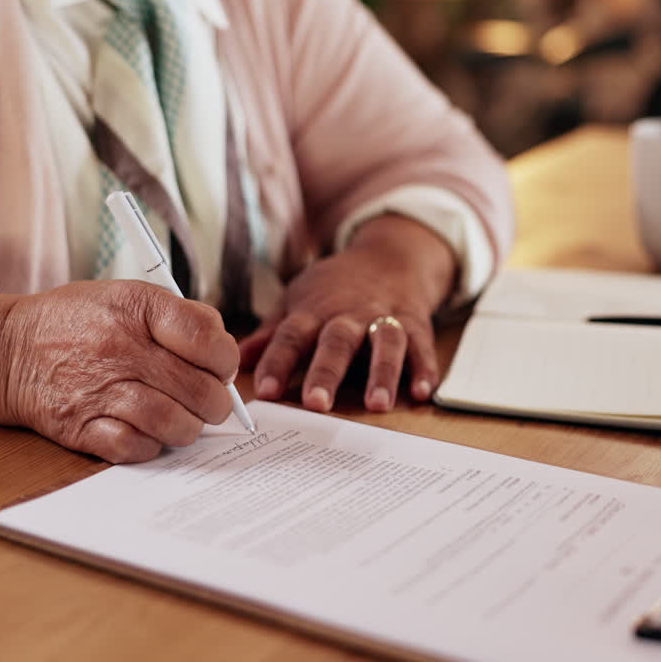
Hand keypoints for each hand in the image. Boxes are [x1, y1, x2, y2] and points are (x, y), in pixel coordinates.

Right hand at [0, 281, 238, 462]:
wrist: (7, 350)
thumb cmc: (77, 322)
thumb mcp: (126, 296)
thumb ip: (180, 317)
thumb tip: (223, 352)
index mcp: (137, 308)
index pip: (208, 338)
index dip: (224, 359)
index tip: (218, 366)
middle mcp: (120, 348)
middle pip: (199, 390)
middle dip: (214, 403)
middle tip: (207, 402)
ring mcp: (100, 390)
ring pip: (174, 424)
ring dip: (187, 428)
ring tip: (181, 419)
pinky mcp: (82, 427)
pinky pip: (137, 448)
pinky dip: (151, 445)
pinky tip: (146, 431)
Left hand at [239, 214, 456, 412]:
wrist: (389, 256)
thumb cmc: (335, 288)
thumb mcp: (298, 300)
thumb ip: (272, 333)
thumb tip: (237, 357)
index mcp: (315, 311)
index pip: (291, 336)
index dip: (277, 362)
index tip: (265, 391)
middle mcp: (350, 315)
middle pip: (337, 342)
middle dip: (327, 373)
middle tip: (317, 404)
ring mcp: (385, 318)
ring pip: (384, 344)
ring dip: (382, 373)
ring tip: (377, 404)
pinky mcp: (416, 325)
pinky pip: (421, 348)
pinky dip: (424, 369)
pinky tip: (422, 392)